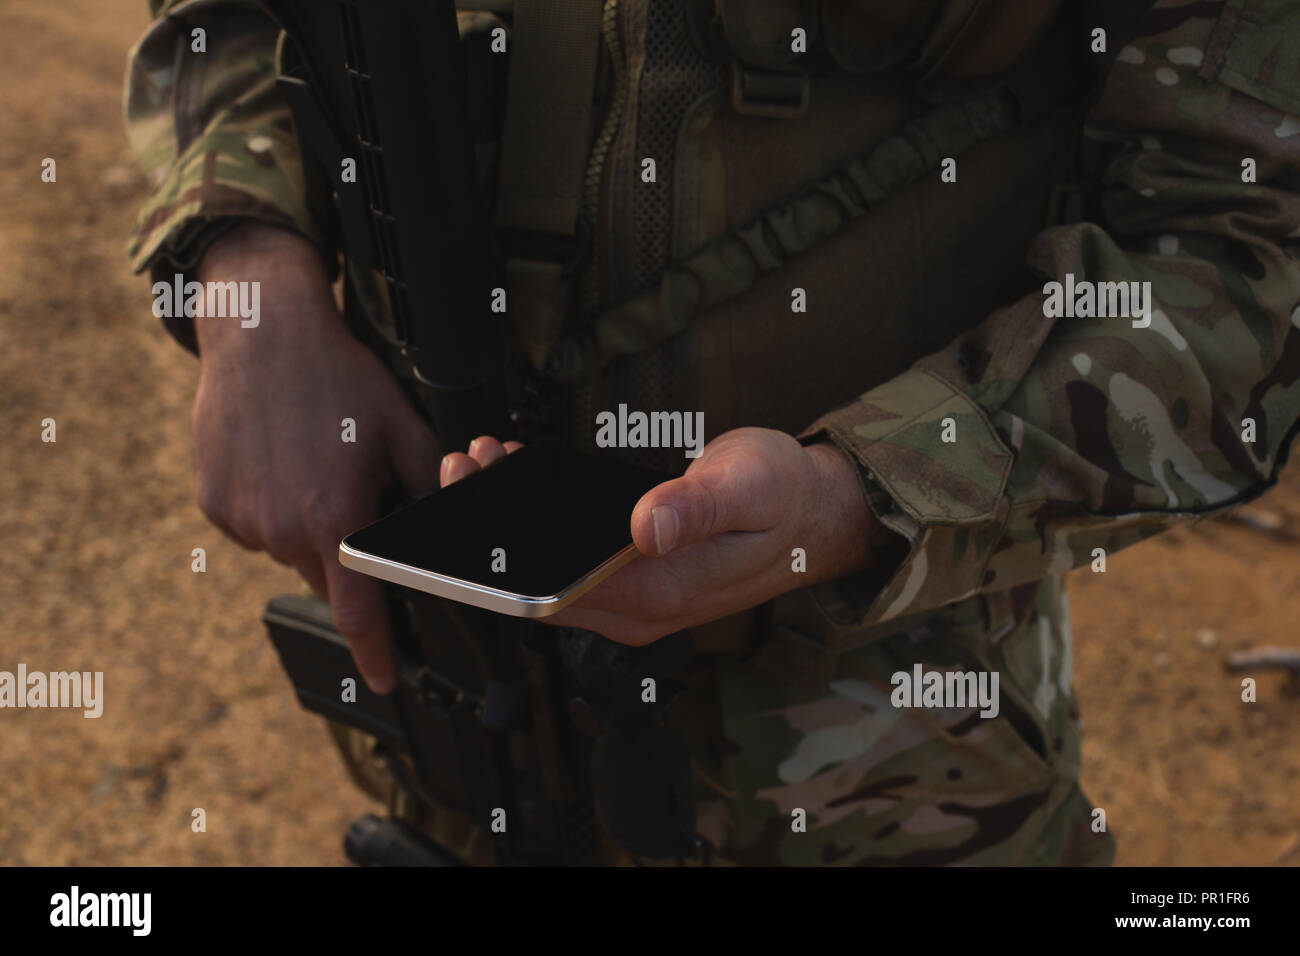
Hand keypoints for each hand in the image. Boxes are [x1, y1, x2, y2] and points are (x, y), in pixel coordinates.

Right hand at [191, 222, 437, 691]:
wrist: (261, 332)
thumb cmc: (339, 379)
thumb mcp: (405, 433)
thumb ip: (429, 495)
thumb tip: (447, 534)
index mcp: (334, 519)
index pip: (358, 611)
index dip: (374, 653)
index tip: (383, 680)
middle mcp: (282, 529)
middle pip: (327, 576)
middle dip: (348, 558)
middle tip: (354, 498)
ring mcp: (241, 518)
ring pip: (289, 551)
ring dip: (309, 529)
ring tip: (317, 464)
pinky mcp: (214, 503)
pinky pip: (256, 527)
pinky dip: (275, 510)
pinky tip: (284, 462)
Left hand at [440, 428, 880, 645]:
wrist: (821, 516)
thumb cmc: (786, 497)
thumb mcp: (749, 487)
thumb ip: (696, 507)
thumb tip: (646, 527)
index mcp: (660, 594)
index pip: (554, 593)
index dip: (501, 554)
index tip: (473, 492)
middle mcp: (640, 611)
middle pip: (540, 590)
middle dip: (490, 531)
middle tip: (465, 465)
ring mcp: (637, 602)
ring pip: (551, 578)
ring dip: (510, 528)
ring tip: (484, 462)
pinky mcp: (638, 582)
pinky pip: (573, 566)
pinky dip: (538, 529)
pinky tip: (522, 479)